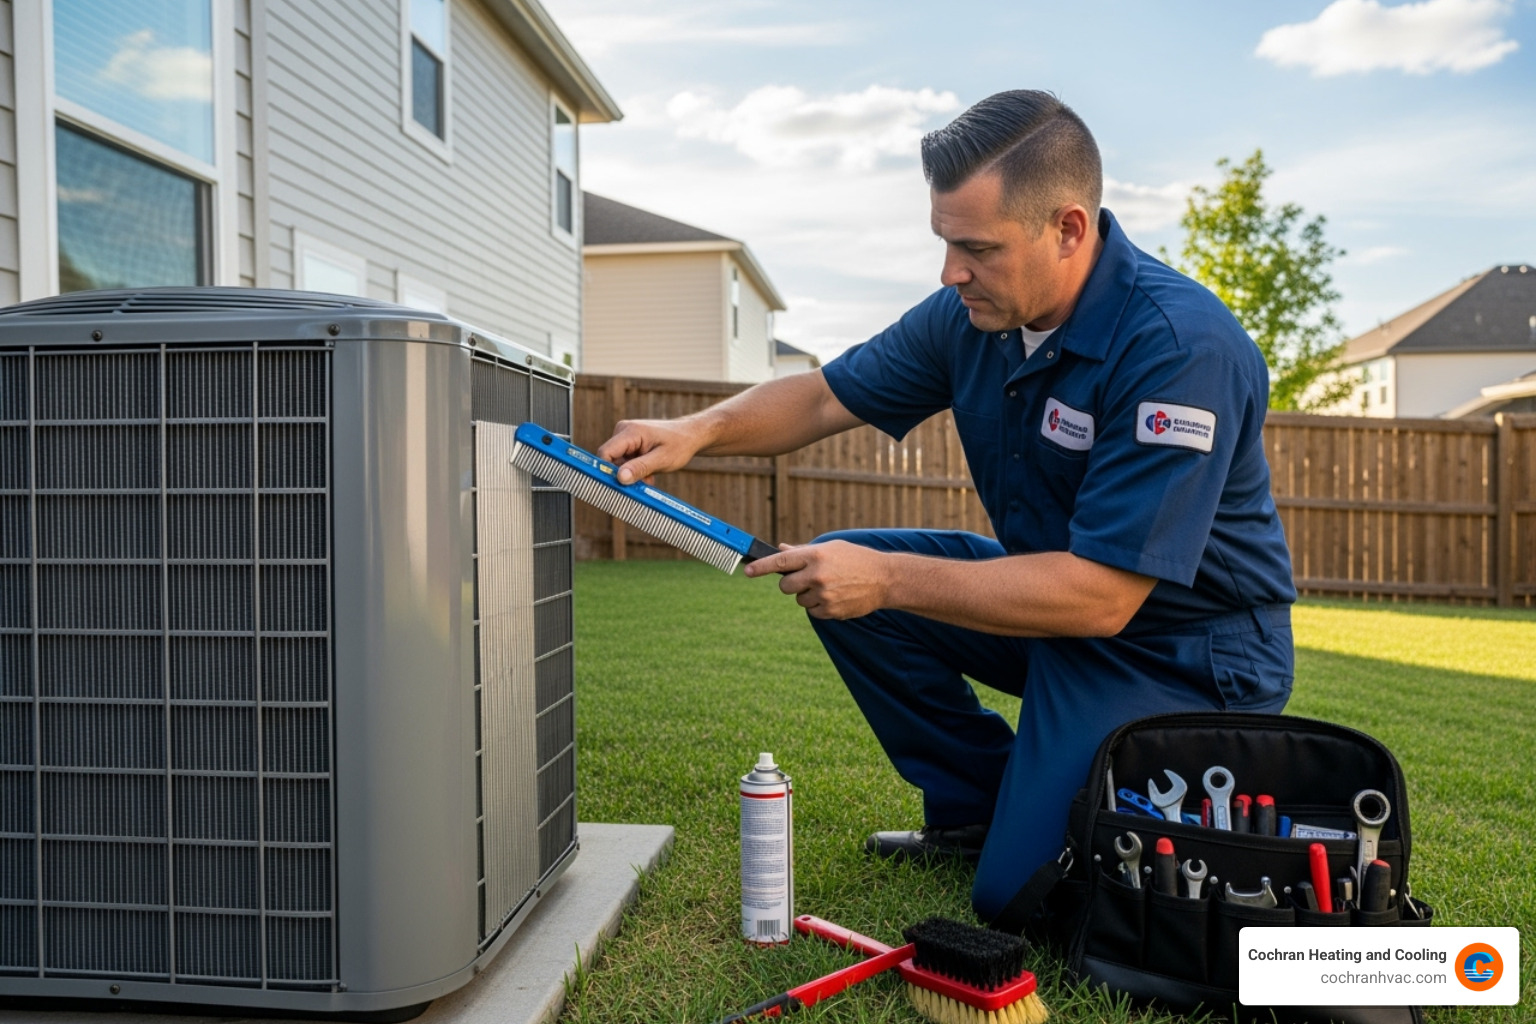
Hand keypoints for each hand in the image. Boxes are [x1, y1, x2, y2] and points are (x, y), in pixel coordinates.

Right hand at [596, 418, 705, 483]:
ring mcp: (625, 436)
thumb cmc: (680, 445)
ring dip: (632, 474)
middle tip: (644, 482)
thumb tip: (620, 478)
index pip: (605, 453)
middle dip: (624, 474)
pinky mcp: (629, 443)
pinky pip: (624, 461)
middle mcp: (623, 431)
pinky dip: (635, 470)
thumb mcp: (662, 460)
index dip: (606, 471)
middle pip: (610, 459)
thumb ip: (640, 468)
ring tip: (650, 476)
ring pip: (618, 463)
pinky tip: (649, 472)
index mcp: (630, 432)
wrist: (690, 435)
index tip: (617, 486)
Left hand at [743, 541, 892, 618]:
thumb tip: (781, 549)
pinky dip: (819, 606)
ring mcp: (824, 595)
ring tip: (829, 586)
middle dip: (791, 584)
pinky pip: (812, 611)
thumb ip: (803, 552)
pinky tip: (835, 596)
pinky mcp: (830, 611)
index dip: (761, 567)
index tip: (747, 571)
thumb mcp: (830, 548)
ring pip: (799, 600)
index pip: (781, 561)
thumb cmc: (855, 559)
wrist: (884, 579)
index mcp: (815, 556)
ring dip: (808, 595)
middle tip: (806, 578)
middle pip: (785, 586)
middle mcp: (817, 575)